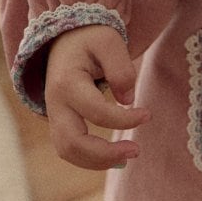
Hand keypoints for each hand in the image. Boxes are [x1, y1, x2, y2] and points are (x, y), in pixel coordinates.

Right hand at [43, 24, 148, 170]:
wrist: (65, 39)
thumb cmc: (90, 39)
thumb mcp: (109, 41)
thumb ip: (121, 69)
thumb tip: (128, 101)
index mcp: (67, 82)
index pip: (97, 112)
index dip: (125, 119)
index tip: (148, 114)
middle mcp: (55, 103)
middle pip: (72, 143)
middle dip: (105, 154)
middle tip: (136, 150)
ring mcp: (53, 115)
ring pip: (68, 151)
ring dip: (97, 161)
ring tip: (126, 156)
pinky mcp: (58, 122)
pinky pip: (69, 149)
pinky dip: (89, 158)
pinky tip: (114, 154)